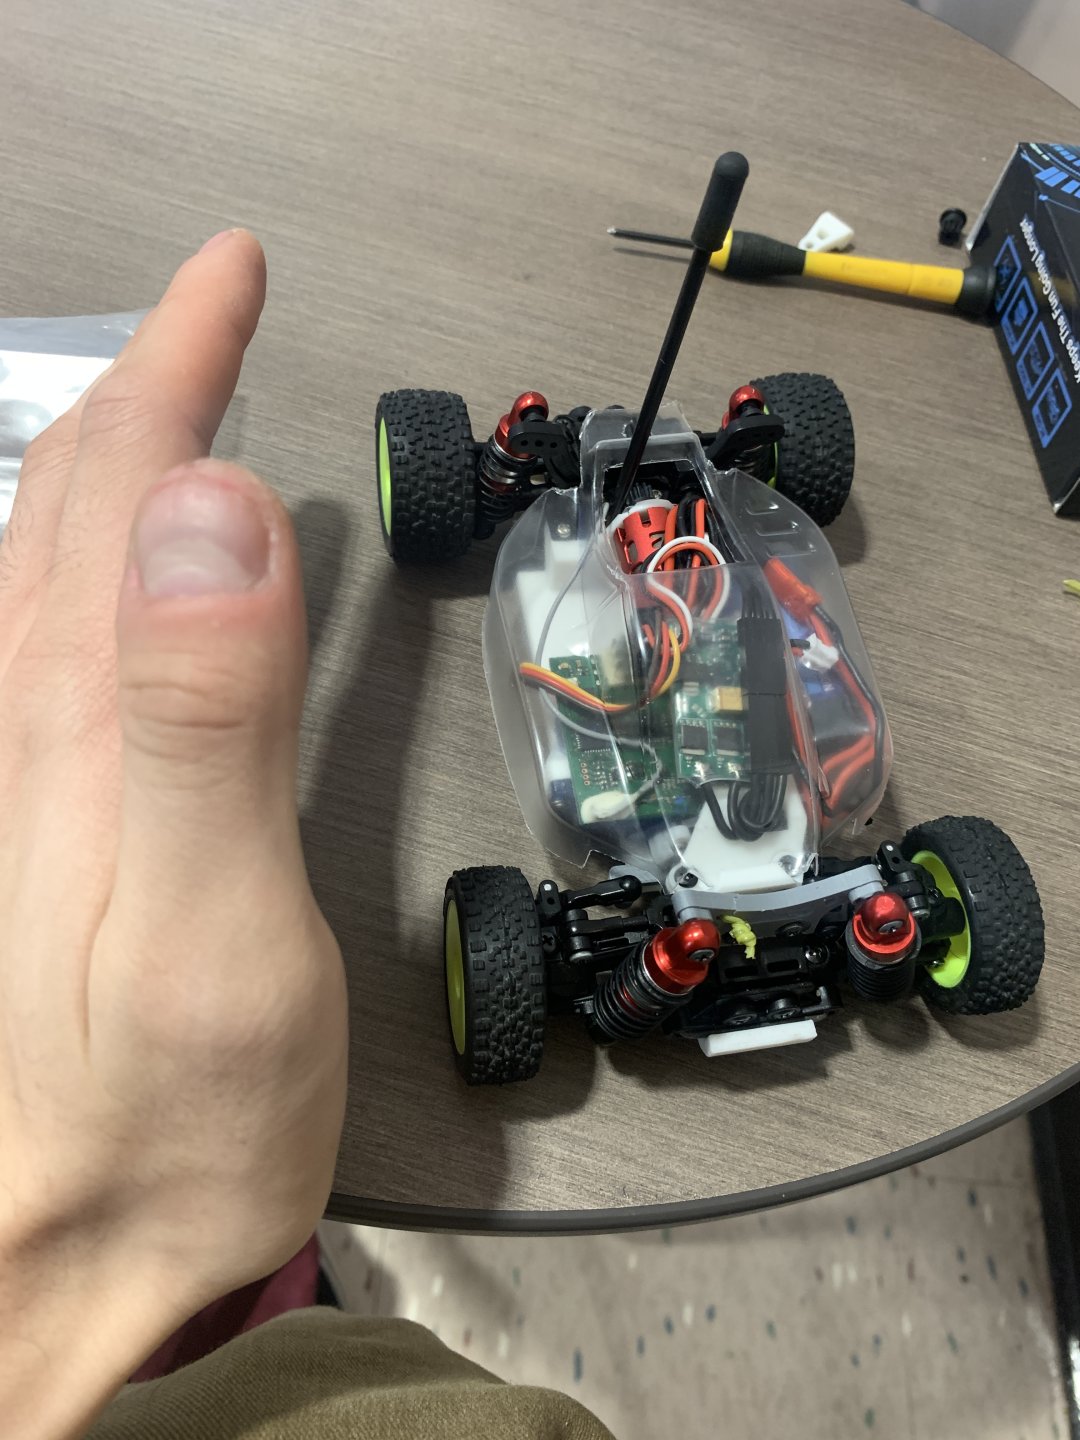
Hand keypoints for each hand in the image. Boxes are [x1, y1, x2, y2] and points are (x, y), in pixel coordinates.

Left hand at [0, 230, 346, 1437]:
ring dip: (113, 468)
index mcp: (72, 727)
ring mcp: (29, 785)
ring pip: (52, 572)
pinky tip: (131, 581)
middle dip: (145, 389)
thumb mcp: (205, 925)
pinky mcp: (47, 838)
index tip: (233, 274)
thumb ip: (204, 717)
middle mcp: (27, 734)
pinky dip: (104, 573)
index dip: (175, 365)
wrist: (63, 1270)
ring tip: (173, 409)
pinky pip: (62, 654)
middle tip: (214, 314)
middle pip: (70, 511)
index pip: (118, 489)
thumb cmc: (154, 1124)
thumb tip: (217, 513)